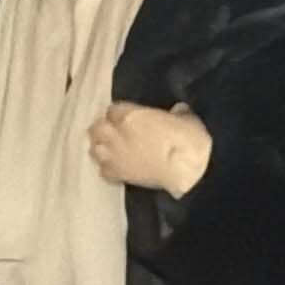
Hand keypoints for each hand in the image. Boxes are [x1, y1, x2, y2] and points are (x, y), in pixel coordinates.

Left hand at [87, 103, 210, 195]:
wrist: (188, 172)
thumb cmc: (190, 140)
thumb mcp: (188, 119)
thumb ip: (177, 113)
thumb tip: (177, 110)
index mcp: (130, 116)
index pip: (113, 109)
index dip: (120, 113)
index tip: (127, 116)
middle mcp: (115, 134)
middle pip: (96, 128)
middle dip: (104, 128)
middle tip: (115, 131)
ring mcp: (113, 156)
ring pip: (94, 149)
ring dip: (101, 147)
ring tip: (113, 149)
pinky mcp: (116, 174)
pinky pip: (103, 170)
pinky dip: (108, 169)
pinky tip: (118, 168)